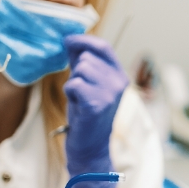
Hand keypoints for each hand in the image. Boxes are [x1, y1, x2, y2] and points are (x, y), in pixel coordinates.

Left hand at [63, 36, 127, 187]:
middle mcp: (119, 82)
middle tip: (80, 91)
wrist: (91, 147)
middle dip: (77, 71)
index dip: (84, 41)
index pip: (104, 47)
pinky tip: (76, 104)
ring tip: (79, 99)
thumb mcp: (90, 85)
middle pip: (88, 58)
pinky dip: (70, 93)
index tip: (68, 40)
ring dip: (73, 83)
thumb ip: (83, 62)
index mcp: (120, 76)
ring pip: (81, 70)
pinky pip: (74, 84)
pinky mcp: (97, 104)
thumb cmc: (87, 115)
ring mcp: (110, 93)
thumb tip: (70, 39)